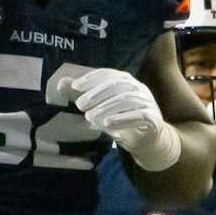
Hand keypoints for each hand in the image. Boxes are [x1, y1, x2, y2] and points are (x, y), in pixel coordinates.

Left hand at [53, 67, 180, 169]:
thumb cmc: (121, 119)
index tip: (75, 87)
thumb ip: (83, 94)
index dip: (91, 79)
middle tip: (80, 105)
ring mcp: (148, 103)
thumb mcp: (101, 106)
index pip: (109, 74)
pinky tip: (107, 125)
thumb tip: (62, 83)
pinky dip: (122, 119)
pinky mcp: (153, 119)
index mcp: (126, 81)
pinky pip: (139, 116)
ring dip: (106, 107)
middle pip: (118, 85)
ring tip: (90, 117)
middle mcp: (139, 88)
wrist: (147, 139)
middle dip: (96, 94)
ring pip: (128, 99)